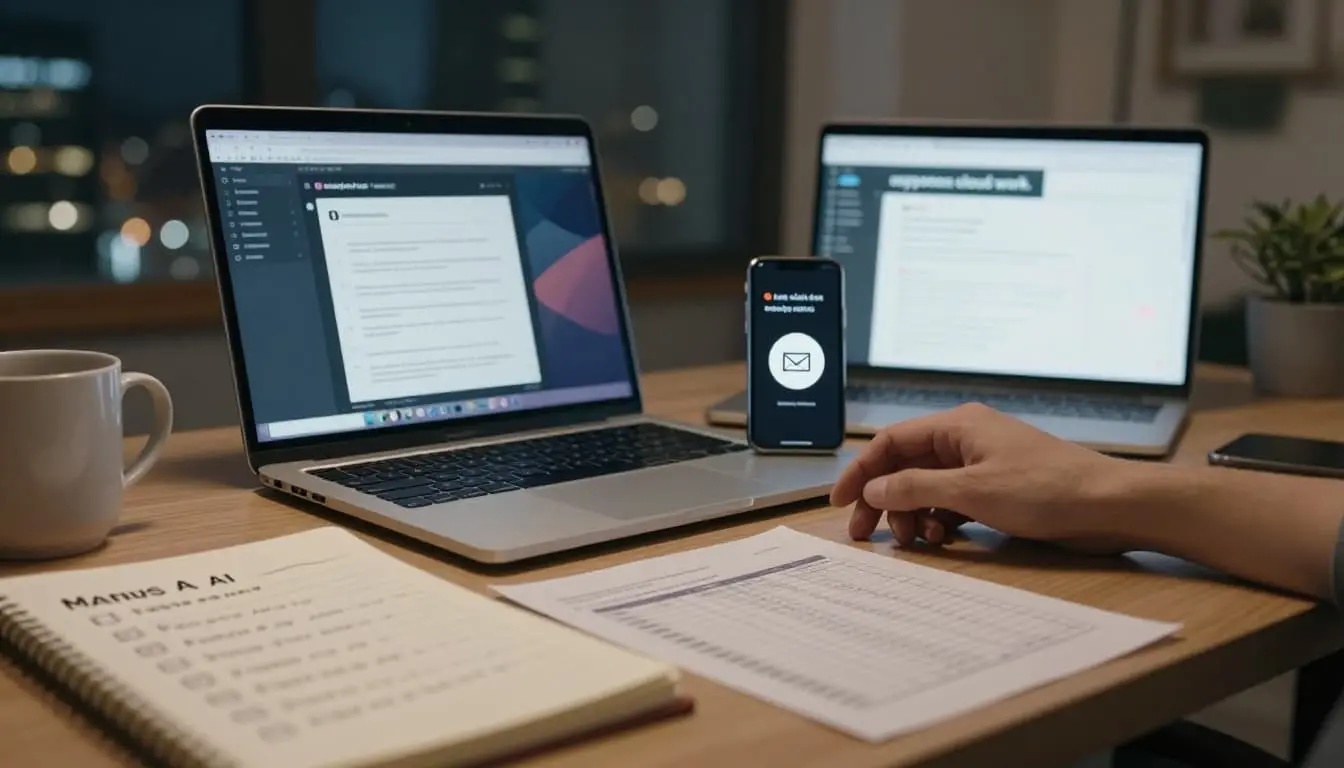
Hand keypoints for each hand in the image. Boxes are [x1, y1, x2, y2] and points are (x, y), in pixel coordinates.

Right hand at [829, 404, 1139, 552]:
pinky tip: (945, 538)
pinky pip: (953, 501)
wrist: (1110, 505)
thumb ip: (916, 489)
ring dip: (914, 514)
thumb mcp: (972, 491)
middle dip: (884, 499)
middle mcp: (966, 439)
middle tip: (866, 535)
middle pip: (906, 466)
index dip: (861, 471)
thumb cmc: (1046, 489)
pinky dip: (941, 519)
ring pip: (928, 487)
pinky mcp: (999, 488)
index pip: (891, 442)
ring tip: (916, 541)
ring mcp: (983, 464)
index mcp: (957, 426)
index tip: (840, 503)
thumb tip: (873, 490)